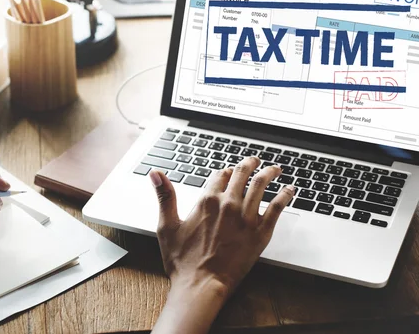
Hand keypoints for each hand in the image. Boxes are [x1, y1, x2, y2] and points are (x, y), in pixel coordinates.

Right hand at [150, 156, 294, 333]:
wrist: (201, 285)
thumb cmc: (182, 261)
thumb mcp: (167, 226)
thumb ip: (164, 196)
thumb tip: (156, 173)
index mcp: (206, 201)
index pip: (219, 175)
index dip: (224, 171)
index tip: (228, 171)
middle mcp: (228, 204)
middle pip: (242, 174)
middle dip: (249, 164)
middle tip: (255, 161)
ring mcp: (246, 218)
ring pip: (261, 185)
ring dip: (269, 173)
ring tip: (275, 169)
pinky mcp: (260, 232)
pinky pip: (277, 207)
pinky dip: (285, 195)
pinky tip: (290, 190)